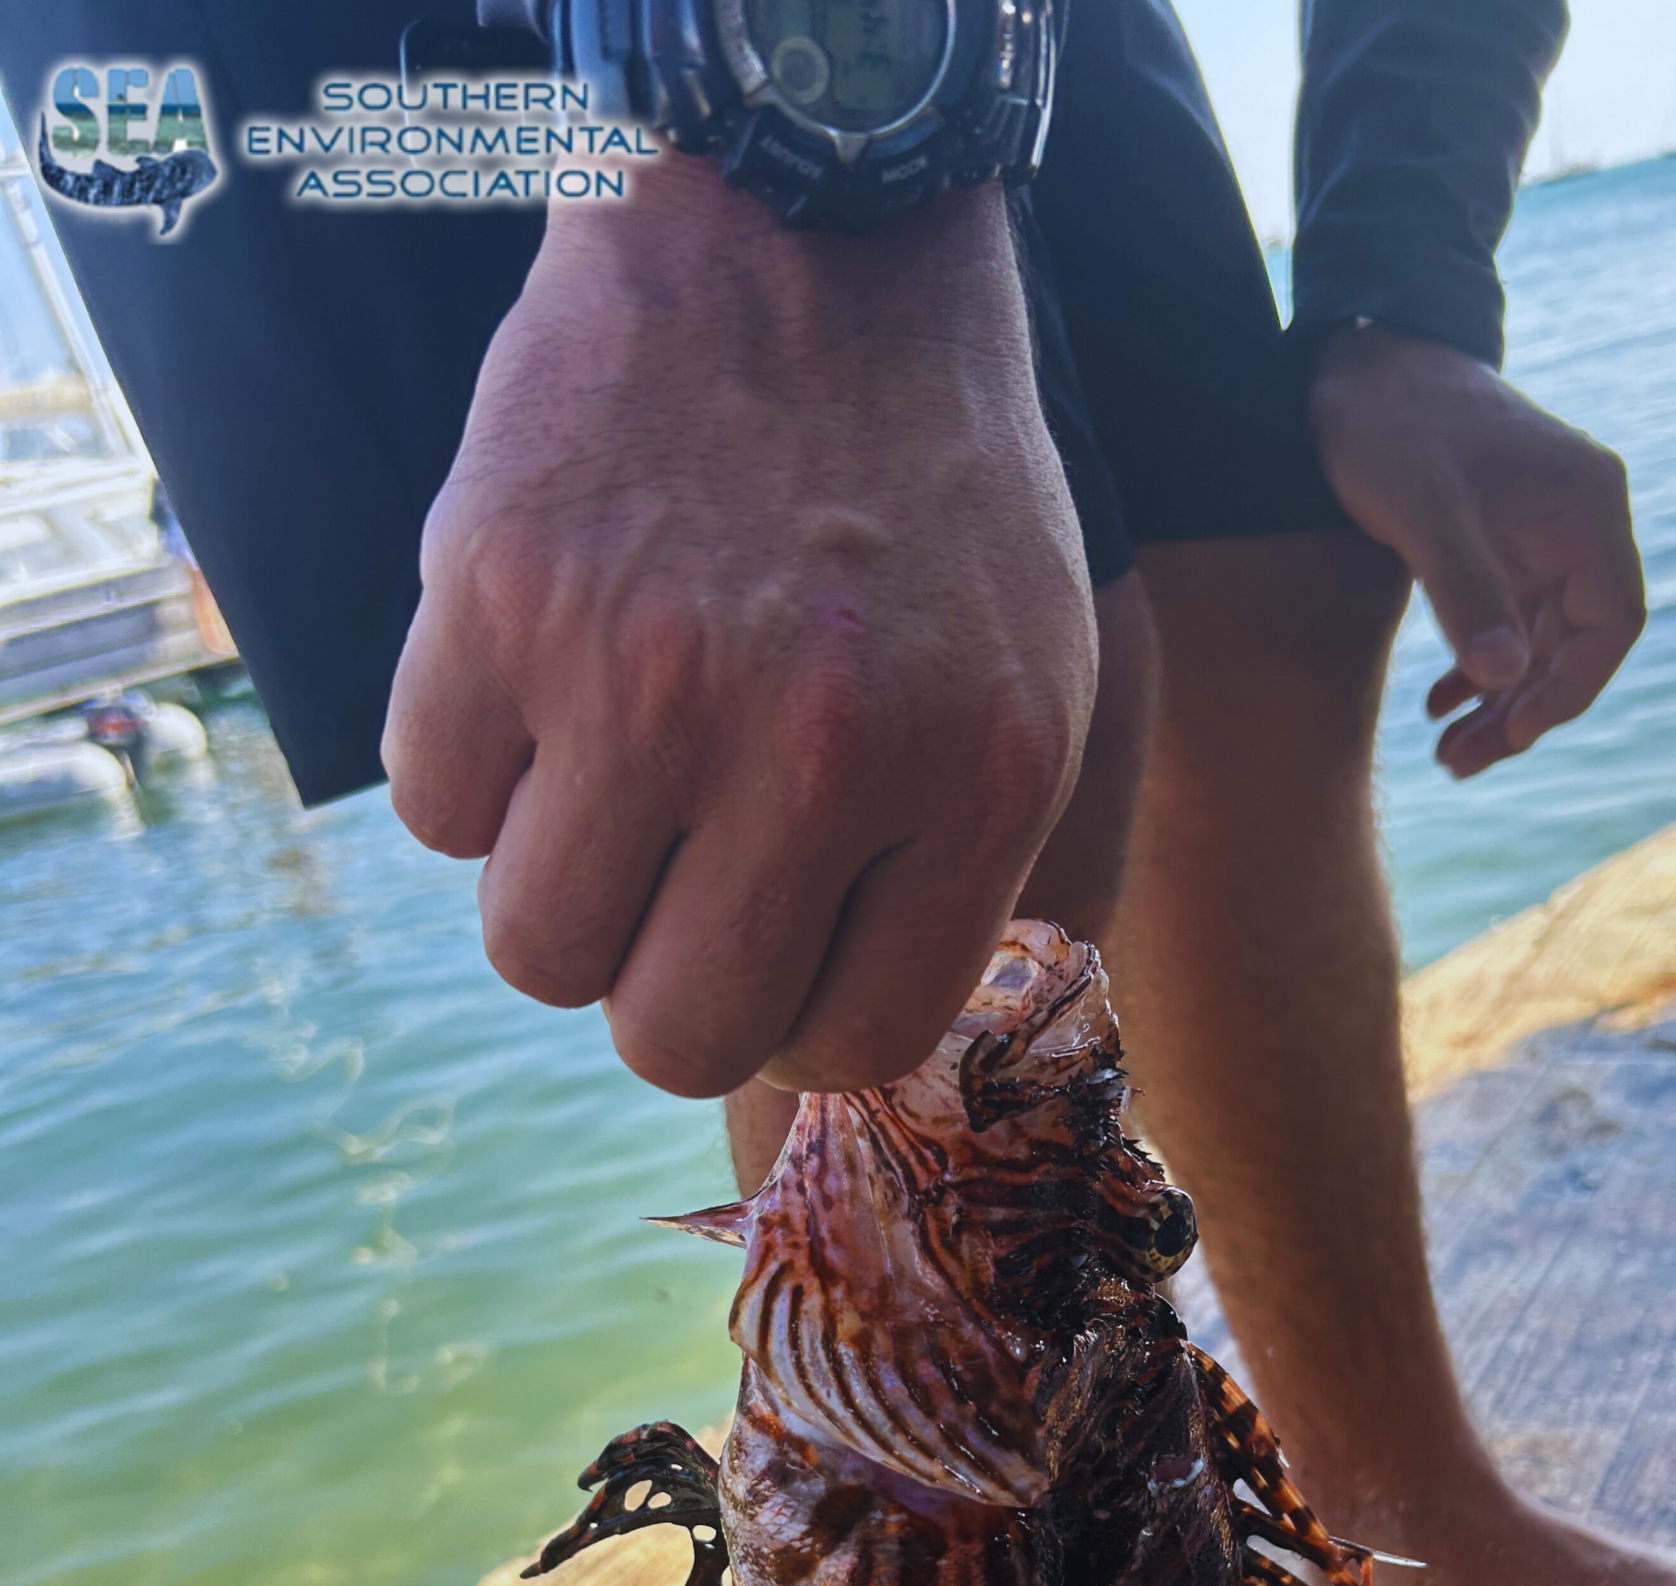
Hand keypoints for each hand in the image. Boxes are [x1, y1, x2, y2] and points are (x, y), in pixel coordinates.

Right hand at [383, 161, 1095, 1094]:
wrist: (805, 233)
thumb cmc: (924, 494)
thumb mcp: (1027, 685)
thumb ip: (960, 877)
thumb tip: (841, 1046)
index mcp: (973, 782)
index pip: (851, 1046)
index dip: (796, 1021)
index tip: (779, 956)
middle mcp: (815, 749)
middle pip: (674, 1038)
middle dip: (663, 990)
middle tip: (676, 887)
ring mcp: (644, 675)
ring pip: (534, 950)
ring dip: (560, 891)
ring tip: (608, 773)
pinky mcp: (496, 597)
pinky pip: (432, 812)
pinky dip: (470, 775)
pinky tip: (538, 684)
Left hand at [1308, 325, 1645, 778]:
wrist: (1358, 363)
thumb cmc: (1390, 424)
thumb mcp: (1423, 511)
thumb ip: (1466, 591)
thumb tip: (1508, 677)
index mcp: (1586, 505)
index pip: (1612, 620)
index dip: (1570, 688)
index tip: (1513, 734)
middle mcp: (1578, 521)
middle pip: (1577, 642)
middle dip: (1525, 710)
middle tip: (1461, 763)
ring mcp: (1541, 533)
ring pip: (1540, 641)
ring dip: (1499, 702)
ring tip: (1447, 752)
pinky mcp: (1501, 542)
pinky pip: (1507, 622)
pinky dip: (1477, 669)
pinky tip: (1438, 704)